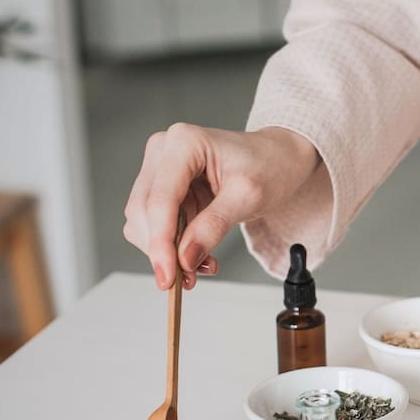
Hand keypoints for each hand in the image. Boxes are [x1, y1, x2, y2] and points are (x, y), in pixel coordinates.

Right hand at [123, 124, 318, 289]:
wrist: (277, 159)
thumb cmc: (268, 166)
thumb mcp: (248, 197)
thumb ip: (213, 226)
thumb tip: (185, 258)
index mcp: (184, 142)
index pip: (160, 200)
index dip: (161, 242)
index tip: (168, 276)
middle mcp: (164, 150)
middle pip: (143, 211)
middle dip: (163, 250)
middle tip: (190, 277)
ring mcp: (160, 168)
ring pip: (142, 221)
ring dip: (167, 250)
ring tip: (201, 265)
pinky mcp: (162, 187)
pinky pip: (154, 224)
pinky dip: (171, 245)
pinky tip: (196, 252)